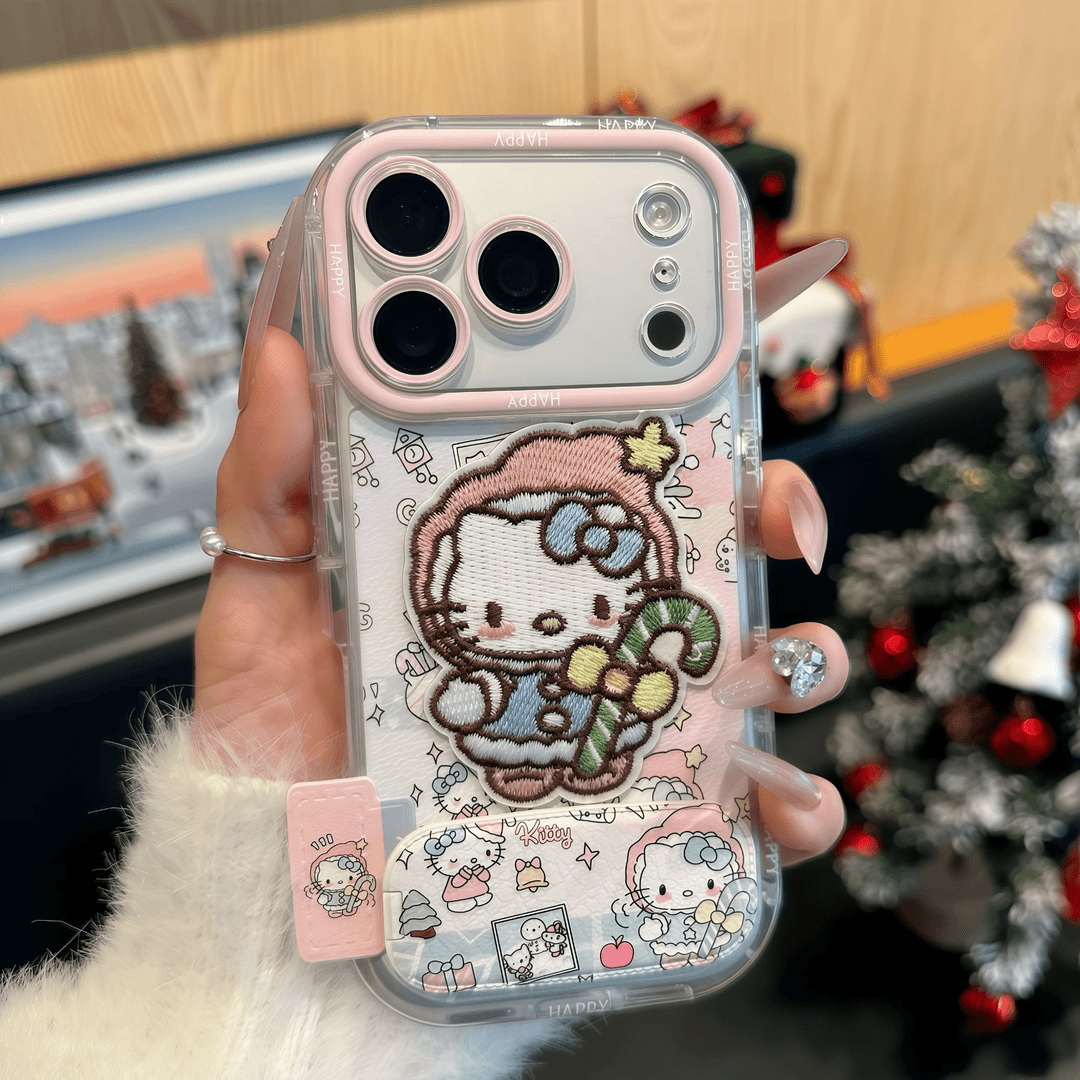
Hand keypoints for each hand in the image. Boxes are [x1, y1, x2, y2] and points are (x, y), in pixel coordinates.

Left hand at [192, 329, 845, 861]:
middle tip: (777, 519)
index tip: (722, 368)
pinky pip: (740, 805)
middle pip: (716, 548)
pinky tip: (779, 805)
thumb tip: (290, 355)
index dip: (683, 415)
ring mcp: (618, 710)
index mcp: (518, 557)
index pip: (616, 470)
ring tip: (781, 665)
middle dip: (778, 513)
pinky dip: (788, 803)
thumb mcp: (267, 587)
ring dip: (802, 655)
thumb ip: (275, 476)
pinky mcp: (630, 806)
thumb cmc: (282, 720)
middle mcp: (586, 624)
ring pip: (756, 666)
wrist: (285, 859)